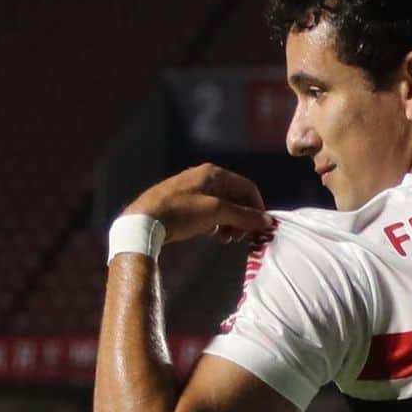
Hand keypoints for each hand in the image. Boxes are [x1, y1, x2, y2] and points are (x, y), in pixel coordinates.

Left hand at [122, 164, 272, 244]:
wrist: (143, 221)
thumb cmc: (181, 212)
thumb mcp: (216, 212)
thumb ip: (244, 215)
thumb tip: (267, 220)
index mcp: (214, 173)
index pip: (248, 187)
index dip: (257, 207)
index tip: (259, 227)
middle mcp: (204, 177)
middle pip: (235, 197)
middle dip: (242, 217)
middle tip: (240, 236)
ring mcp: (193, 190)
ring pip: (222, 206)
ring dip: (230, 222)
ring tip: (225, 238)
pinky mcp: (184, 203)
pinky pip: (209, 211)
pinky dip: (215, 223)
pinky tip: (211, 234)